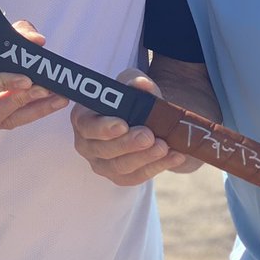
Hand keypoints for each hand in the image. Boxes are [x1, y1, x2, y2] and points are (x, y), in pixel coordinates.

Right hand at [0, 21, 68, 130]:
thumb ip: (17, 33)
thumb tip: (38, 40)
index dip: (0, 85)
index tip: (27, 79)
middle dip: (20, 100)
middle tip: (46, 89)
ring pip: (0, 120)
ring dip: (31, 110)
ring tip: (56, 99)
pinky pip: (9, 121)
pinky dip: (32, 111)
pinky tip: (52, 102)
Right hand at [71, 69, 192, 184]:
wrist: (146, 119)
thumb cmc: (131, 99)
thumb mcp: (132, 83)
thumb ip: (135, 82)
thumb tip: (141, 84)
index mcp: (84, 118)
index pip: (87, 126)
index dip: (104, 128)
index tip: (123, 125)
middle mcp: (87, 144)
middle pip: (104, 150)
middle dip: (128, 144)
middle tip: (149, 136)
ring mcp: (102, 164)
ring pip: (120, 167)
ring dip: (144, 158)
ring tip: (164, 146)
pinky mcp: (120, 177)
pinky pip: (137, 177)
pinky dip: (157, 167)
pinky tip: (175, 156)